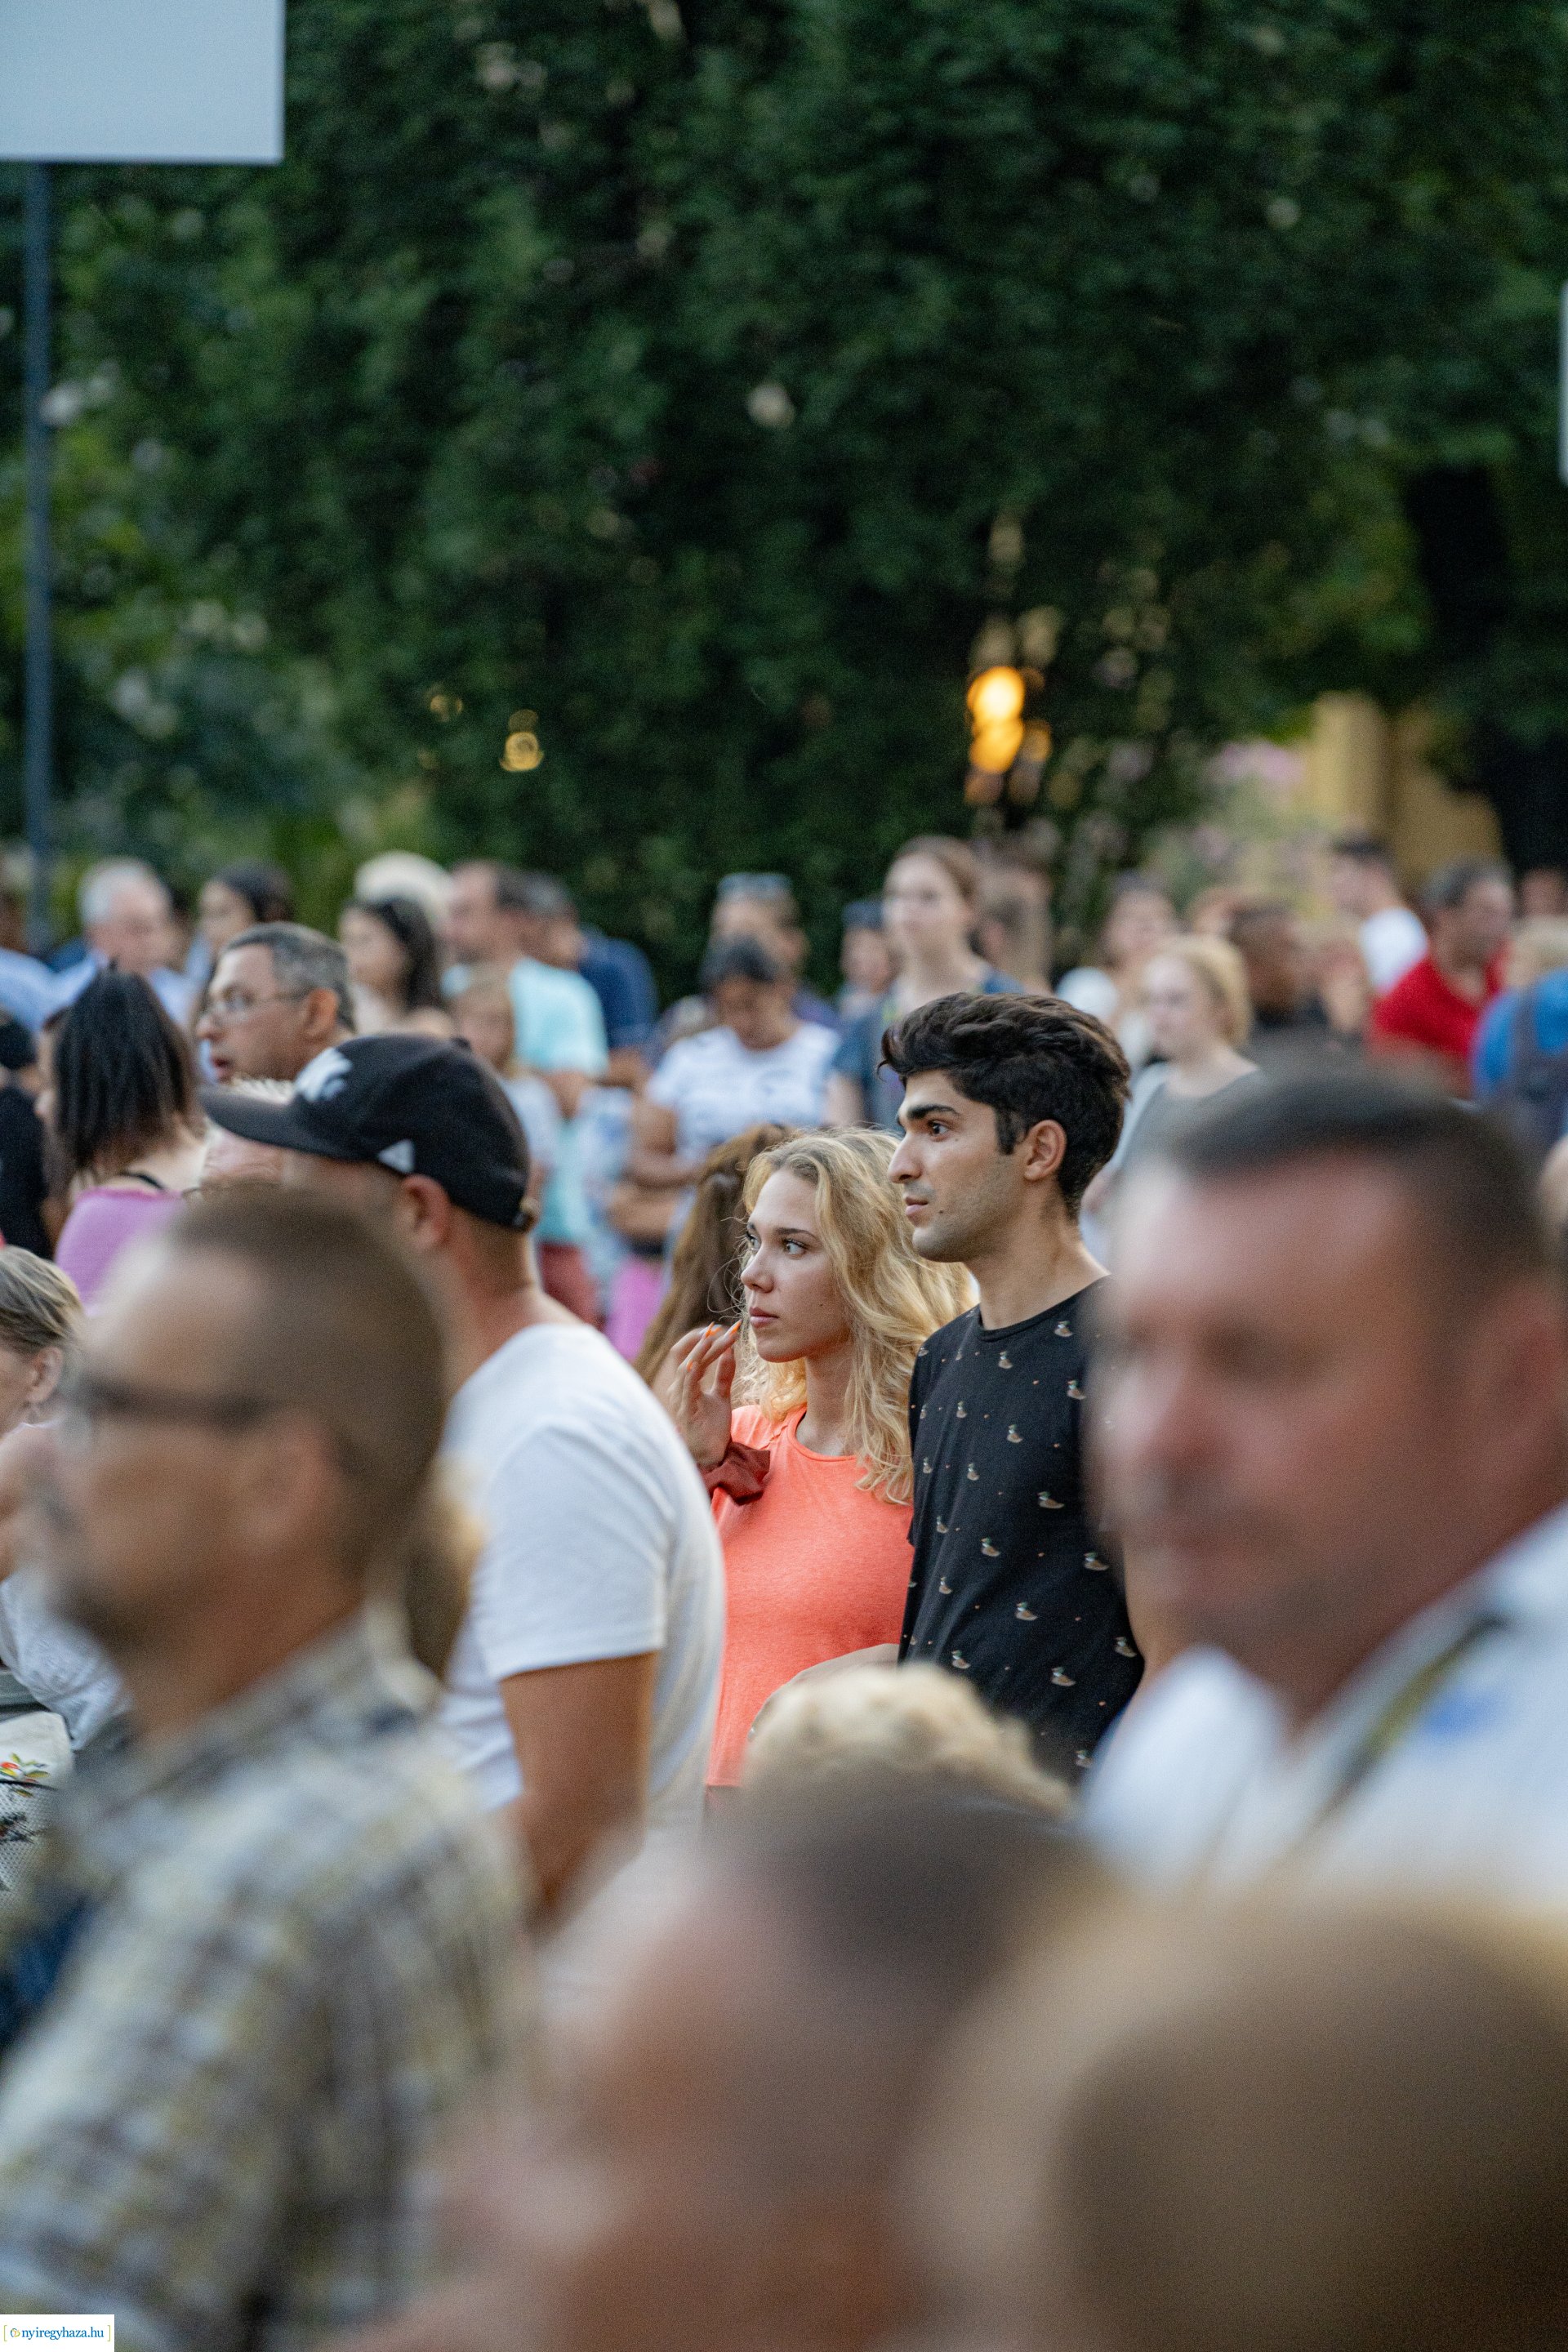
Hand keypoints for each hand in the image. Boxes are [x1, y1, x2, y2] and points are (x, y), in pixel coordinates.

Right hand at [666, 1321, 740, 1468]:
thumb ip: (724, 1373)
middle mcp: (678, 1388)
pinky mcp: (685, 1410)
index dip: (707, 1341)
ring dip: (703, 1350)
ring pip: (686, 1366)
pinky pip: (686, 1386)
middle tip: (725, 1328)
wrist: (712, 1453)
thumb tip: (730, 1350)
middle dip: (706, 1340)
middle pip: (687, 1356)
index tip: (726, 1329)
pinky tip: (699, 1359)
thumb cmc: (712, 1426)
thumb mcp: (722, 1395)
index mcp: (685, 1384)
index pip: (692, 1355)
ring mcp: (679, 1398)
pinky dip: (691, 1370)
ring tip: (717, 1338)